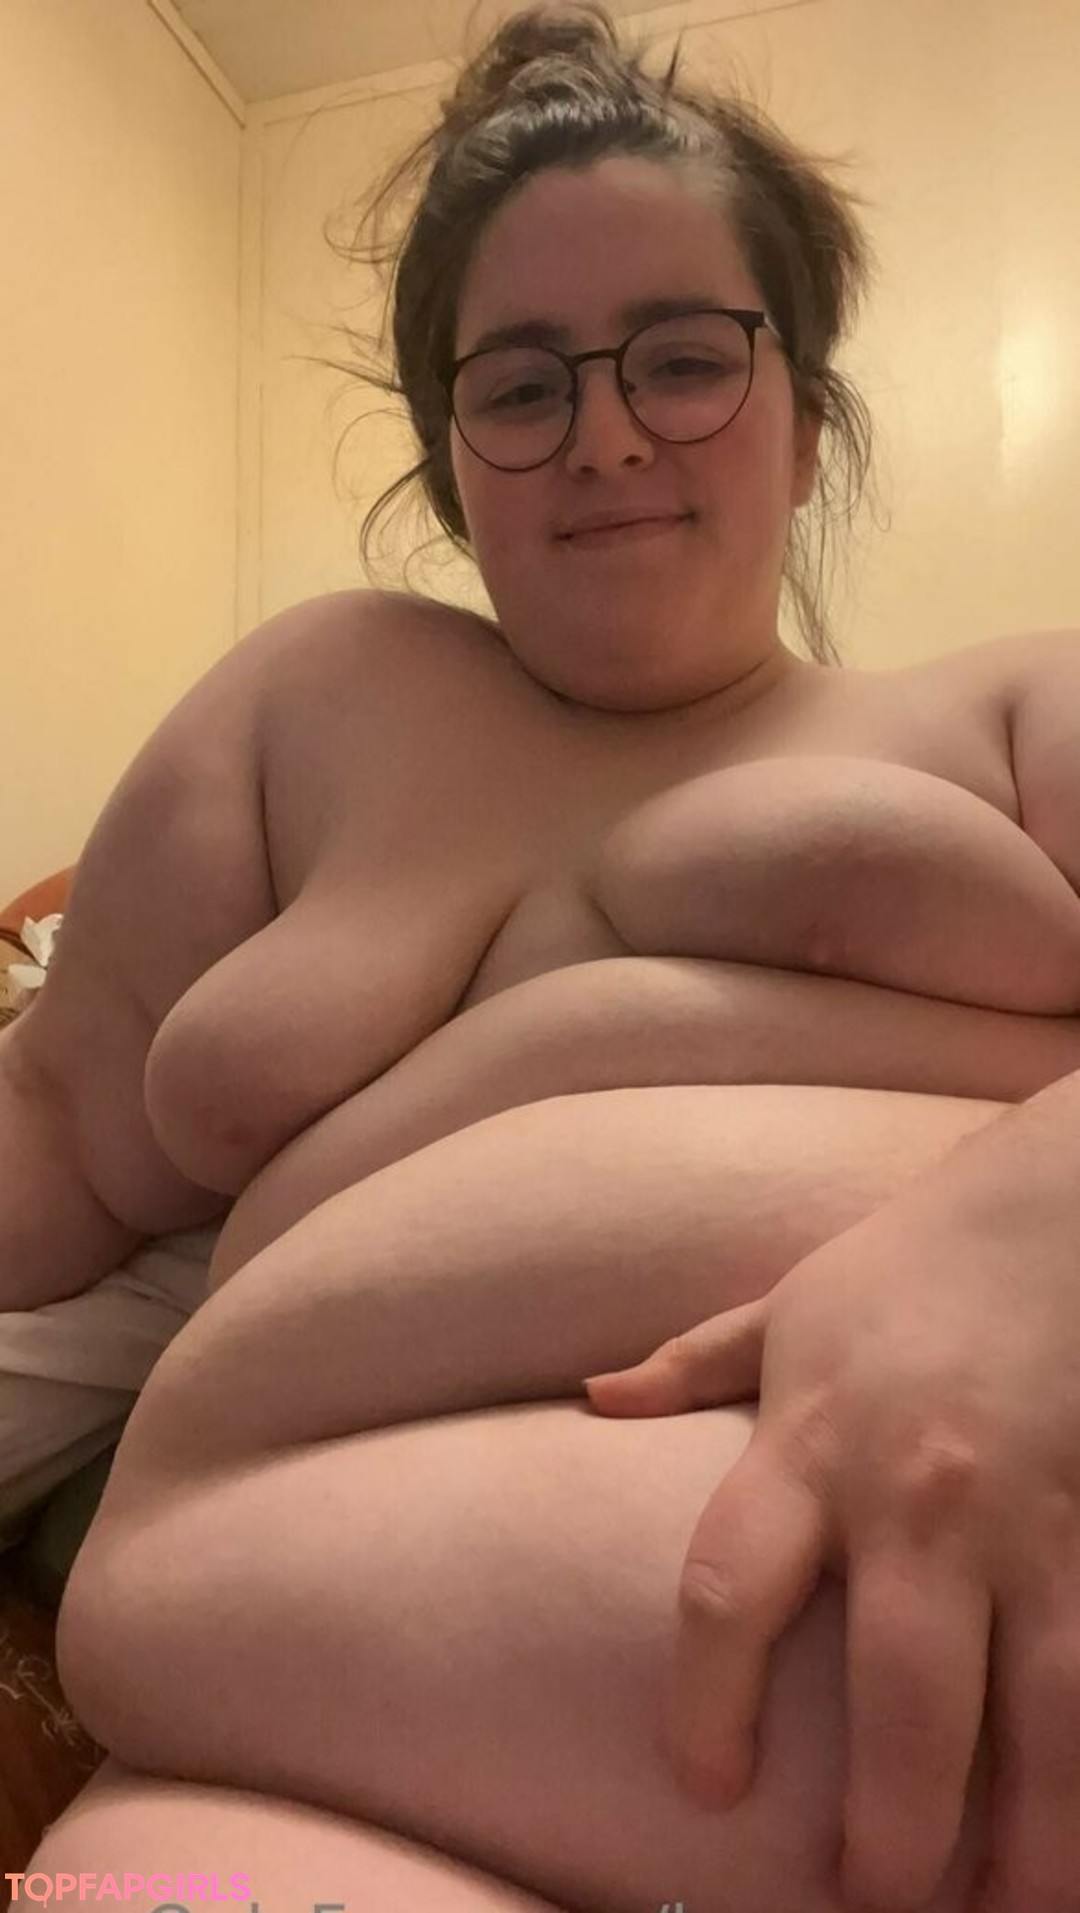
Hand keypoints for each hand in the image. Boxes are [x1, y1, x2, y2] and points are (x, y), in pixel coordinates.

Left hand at [584, 1159, 1079, 1911]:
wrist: (1060, 1209)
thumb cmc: (908, 1268)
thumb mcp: (785, 1308)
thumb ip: (691, 1366)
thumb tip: (590, 1400)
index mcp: (813, 1444)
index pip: (727, 1594)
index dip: (705, 1708)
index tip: (709, 1787)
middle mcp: (921, 1500)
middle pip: (902, 1705)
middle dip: (890, 1836)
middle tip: (867, 1900)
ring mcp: (1037, 1528)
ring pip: (1045, 1727)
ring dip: (1024, 1848)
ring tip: (1000, 1912)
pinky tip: (1078, 1841)